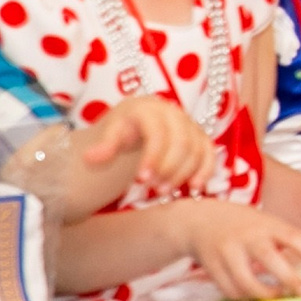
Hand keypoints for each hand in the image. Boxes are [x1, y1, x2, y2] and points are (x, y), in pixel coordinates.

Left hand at [78, 96, 211, 191]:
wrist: (134, 125)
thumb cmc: (120, 132)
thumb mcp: (108, 136)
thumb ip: (104, 146)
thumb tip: (90, 158)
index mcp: (149, 109)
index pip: (158, 132)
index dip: (153, 157)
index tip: (141, 180)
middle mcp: (174, 113)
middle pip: (182, 142)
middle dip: (169, 168)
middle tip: (153, 188)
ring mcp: (190, 125)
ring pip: (197, 150)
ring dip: (183, 174)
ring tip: (163, 191)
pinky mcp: (201, 138)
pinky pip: (209, 154)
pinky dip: (205, 171)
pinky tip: (195, 188)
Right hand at [179, 200, 300, 300]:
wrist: (198, 221)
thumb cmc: (244, 224)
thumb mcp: (271, 224)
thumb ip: (299, 238)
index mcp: (265, 224)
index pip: (291, 236)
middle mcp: (246, 237)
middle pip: (268, 258)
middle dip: (288, 277)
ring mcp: (226, 253)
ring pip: (245, 280)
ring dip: (264, 293)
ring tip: (278, 294)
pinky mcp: (212, 268)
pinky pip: (230, 290)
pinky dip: (245, 297)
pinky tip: (255, 296)